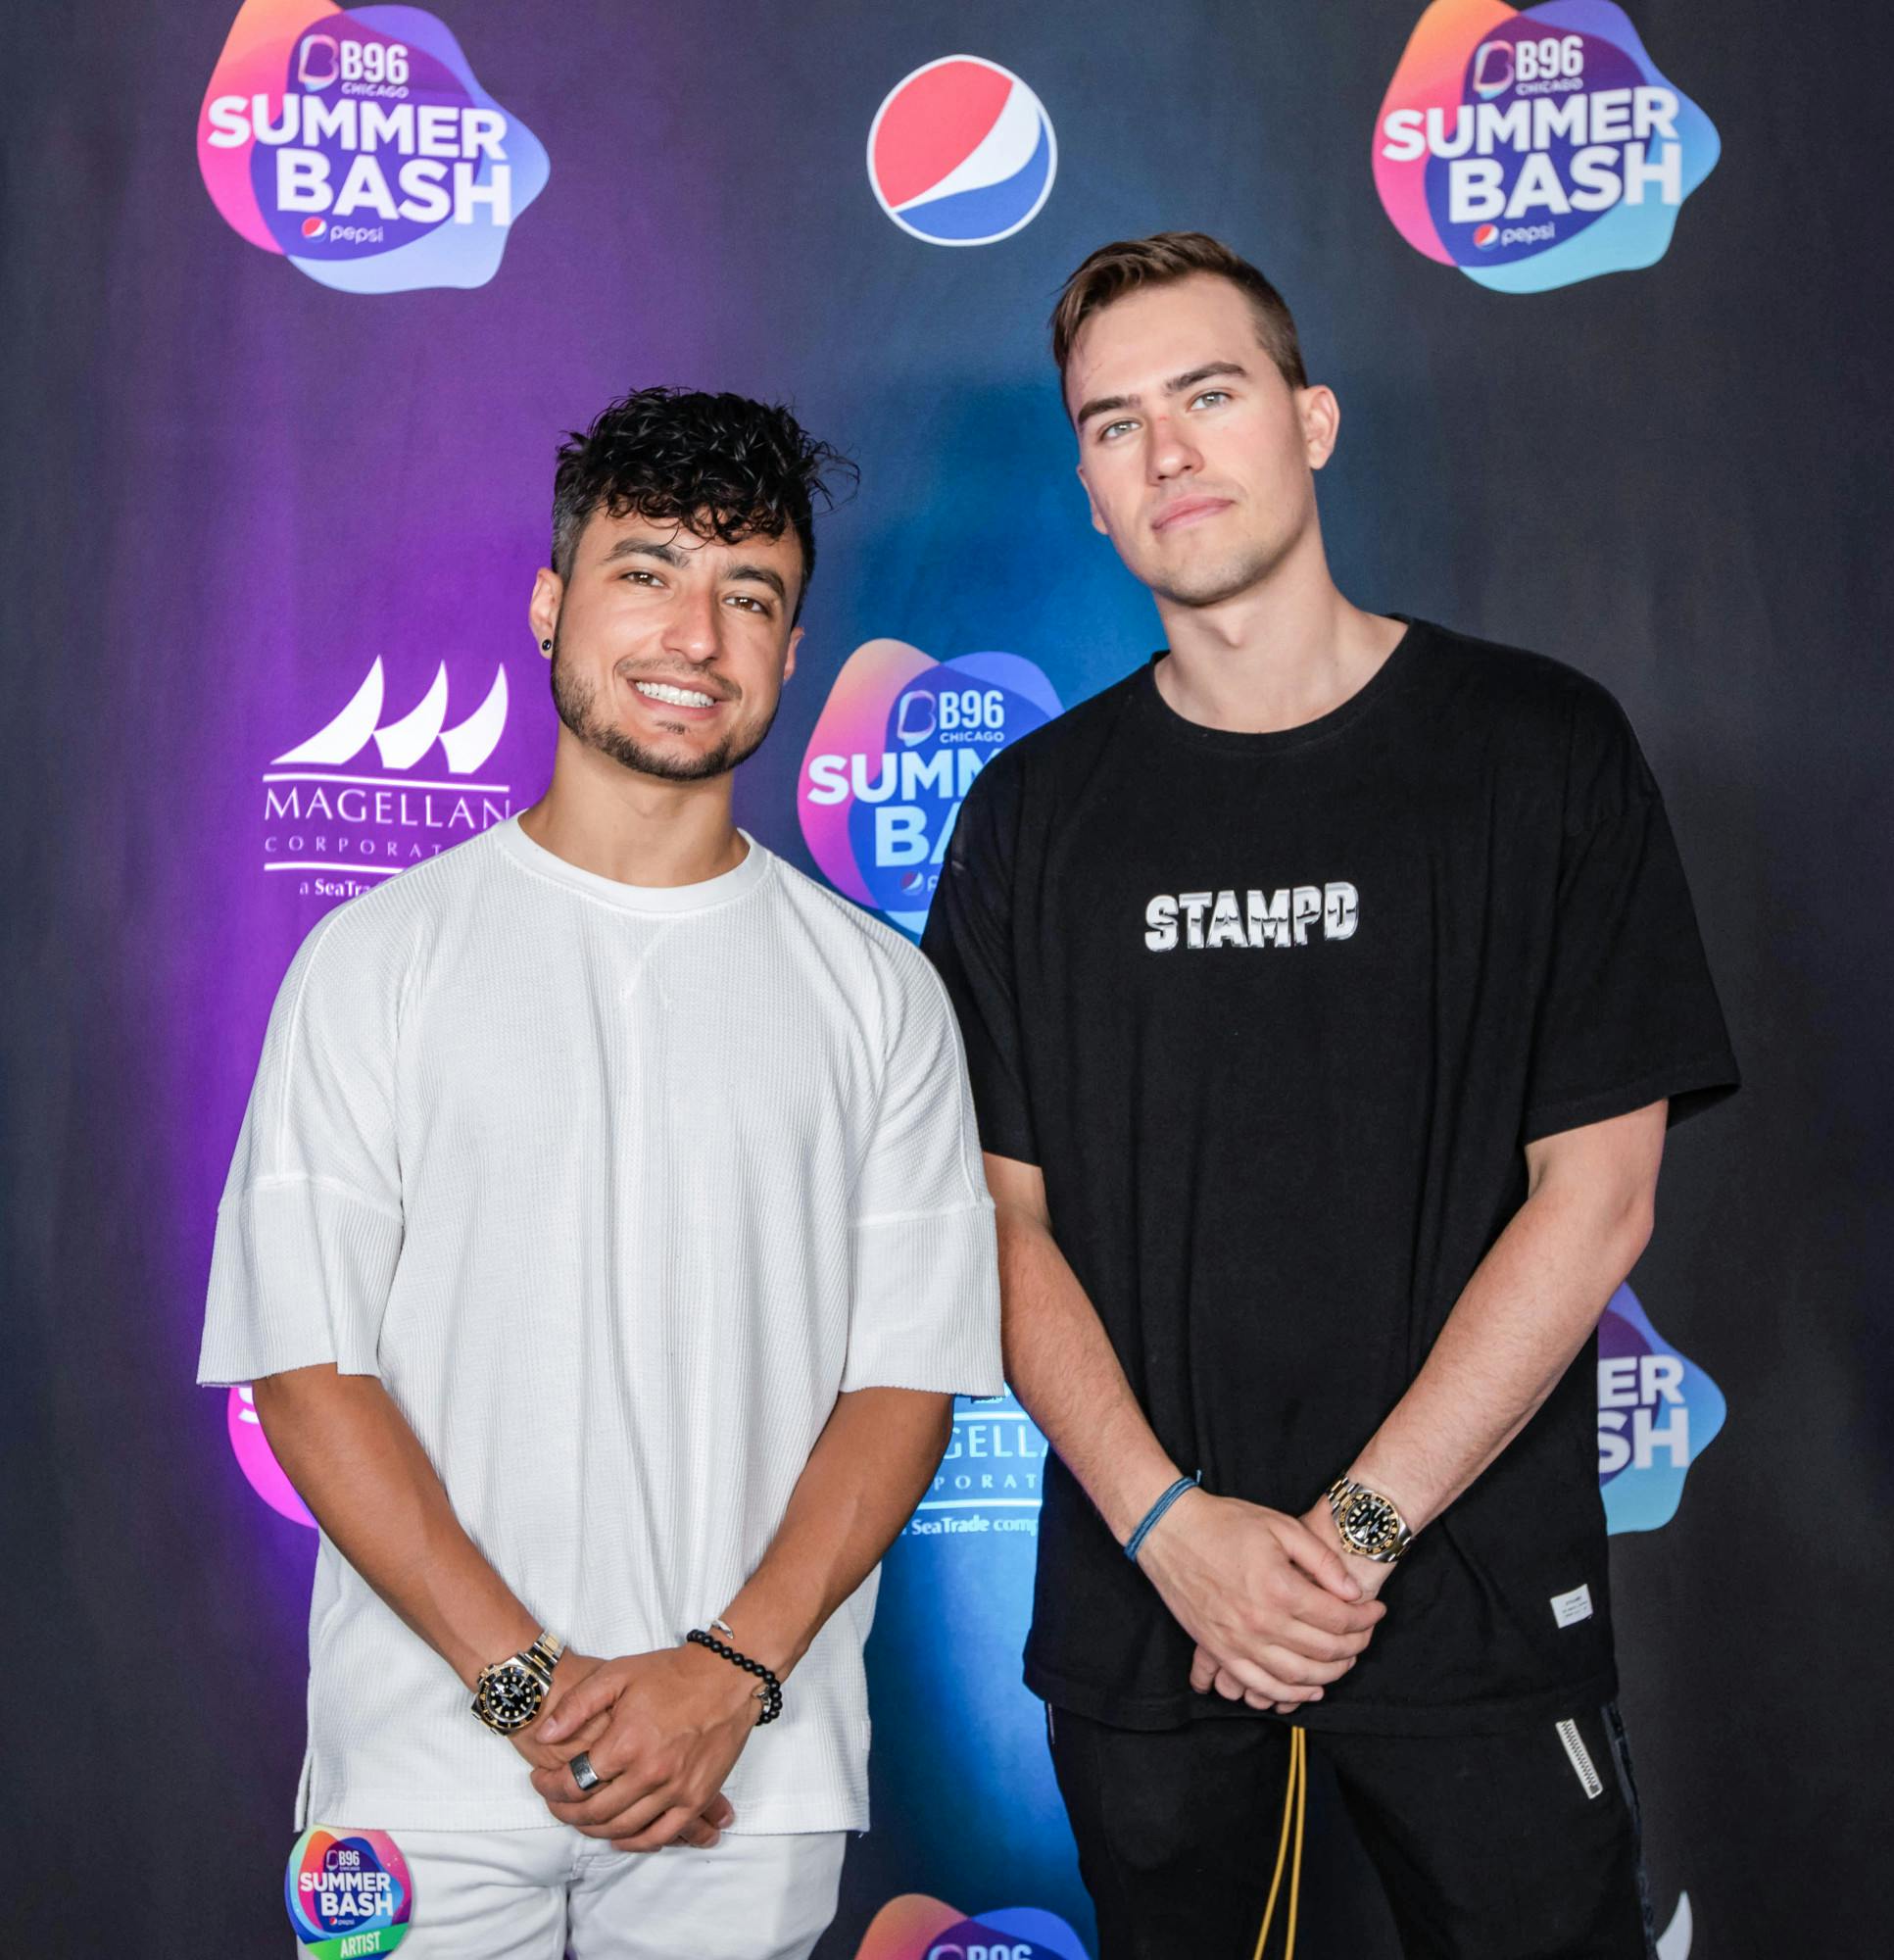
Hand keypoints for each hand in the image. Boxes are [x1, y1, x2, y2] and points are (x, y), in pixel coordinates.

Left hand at [527, 1644, 761, 1851]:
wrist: (726, 1676)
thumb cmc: (671, 1673)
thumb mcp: (618, 1674)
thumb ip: (577, 1705)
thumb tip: (545, 1735)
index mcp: (626, 1742)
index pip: (574, 1783)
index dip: (550, 1788)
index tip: (541, 1780)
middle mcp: (649, 1772)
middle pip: (594, 1812)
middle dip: (565, 1811)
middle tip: (555, 1801)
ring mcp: (675, 1789)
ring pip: (623, 1828)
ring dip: (594, 1829)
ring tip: (581, 1816)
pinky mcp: (697, 1797)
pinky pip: (660, 1835)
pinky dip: (635, 1842)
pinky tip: (620, 1835)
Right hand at [1192, 1500, 1398, 1713]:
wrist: (1168, 1531)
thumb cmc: (1223, 1523)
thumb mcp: (1280, 1526)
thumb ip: (1321, 1559)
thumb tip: (1353, 1591)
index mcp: (1280, 1589)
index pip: (1339, 1619)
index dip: (1366, 1617)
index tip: (1376, 1609)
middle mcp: (1261, 1623)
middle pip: (1325, 1651)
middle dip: (1356, 1645)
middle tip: (1366, 1633)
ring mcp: (1238, 1642)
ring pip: (1298, 1677)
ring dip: (1331, 1675)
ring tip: (1346, 1660)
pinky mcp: (1220, 1650)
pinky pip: (1261, 1687)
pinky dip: (1290, 1694)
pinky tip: (1309, 1689)